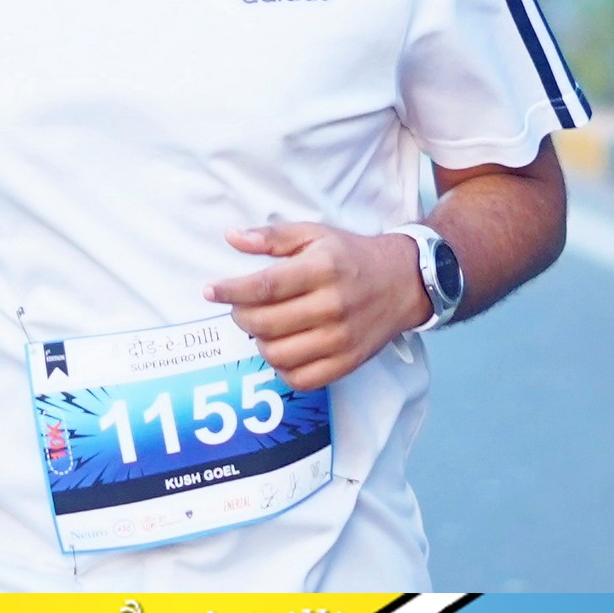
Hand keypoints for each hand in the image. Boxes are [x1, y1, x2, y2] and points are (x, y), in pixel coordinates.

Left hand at [207, 224, 430, 391]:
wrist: (403, 283)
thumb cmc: (351, 256)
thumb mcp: (314, 234)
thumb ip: (271, 237)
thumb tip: (231, 238)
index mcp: (322, 269)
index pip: (264, 286)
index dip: (231, 291)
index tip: (210, 290)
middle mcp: (332, 305)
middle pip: (265, 323)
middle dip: (240, 316)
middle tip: (239, 307)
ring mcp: (341, 338)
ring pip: (278, 354)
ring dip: (259, 342)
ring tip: (263, 327)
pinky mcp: (347, 363)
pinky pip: (300, 378)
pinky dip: (282, 367)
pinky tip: (282, 348)